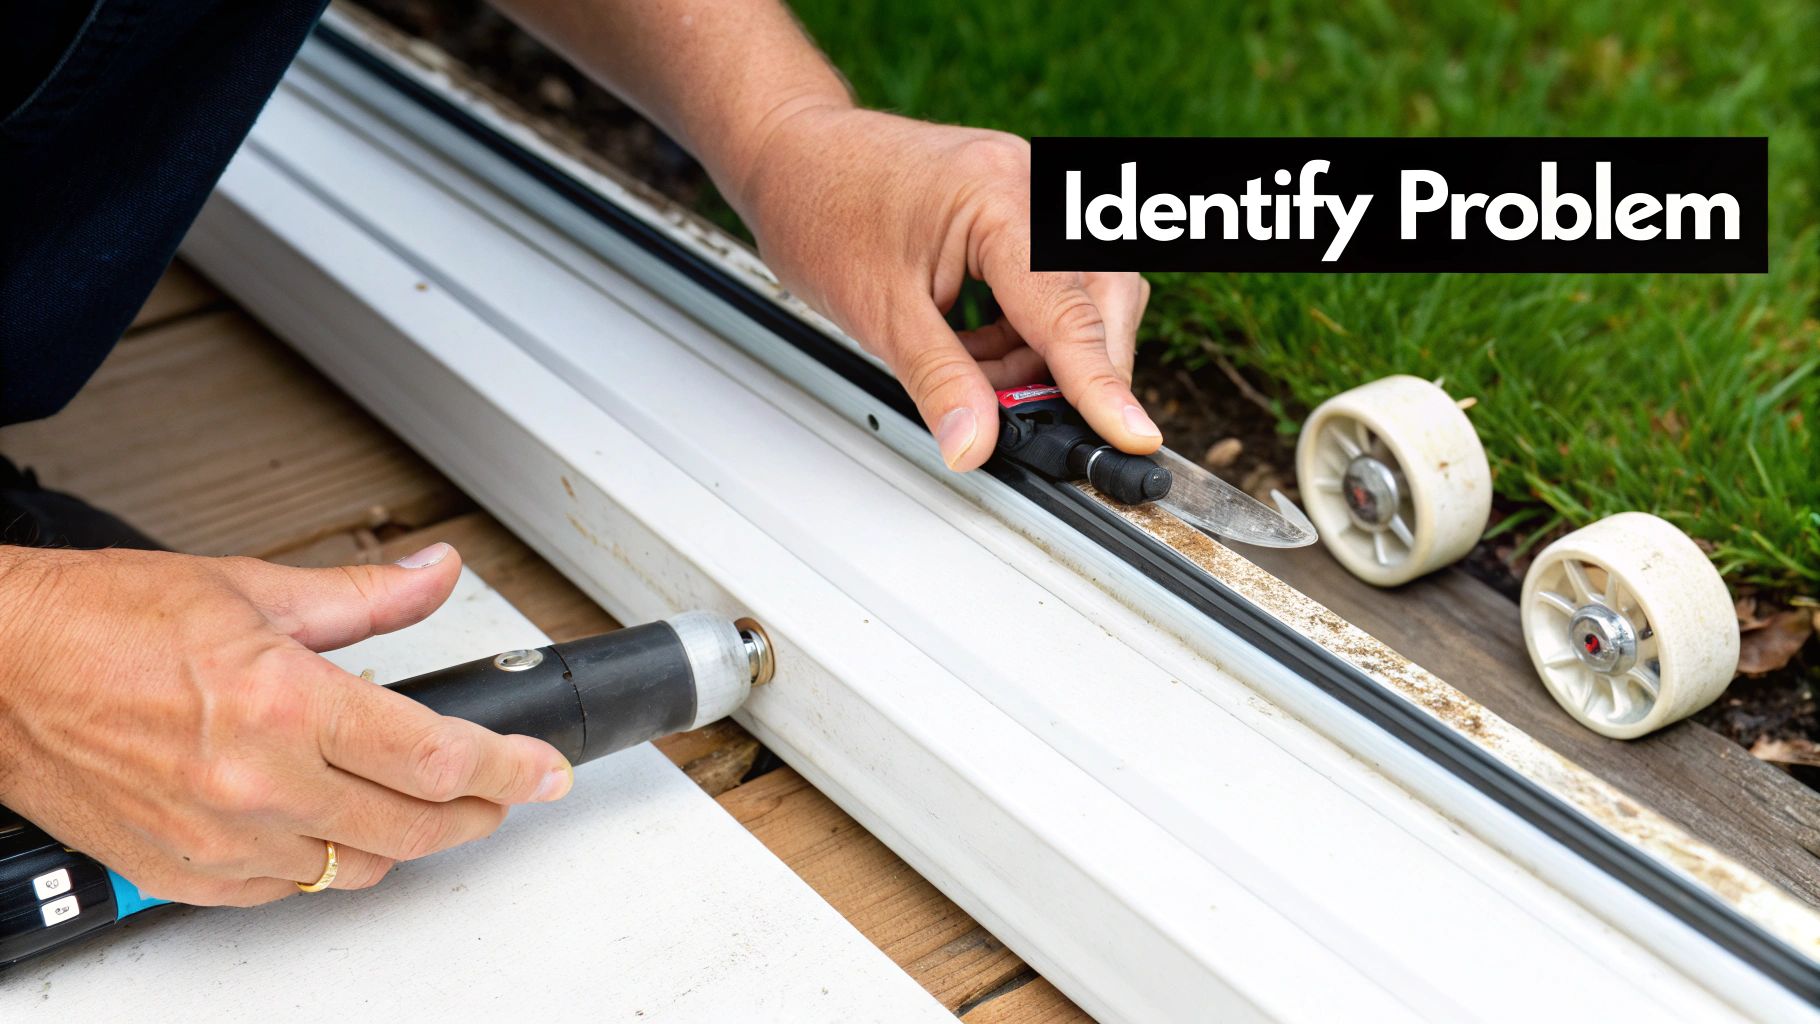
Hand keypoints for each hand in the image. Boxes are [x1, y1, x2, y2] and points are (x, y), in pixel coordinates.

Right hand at [0, 543, 572, 905]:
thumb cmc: (102, 624)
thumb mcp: (252, 589)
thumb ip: (365, 598)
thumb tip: (435, 576)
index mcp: (285, 704)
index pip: (437, 755)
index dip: (510, 767)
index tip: (543, 769)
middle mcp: (257, 784)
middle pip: (414, 825)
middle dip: (478, 811)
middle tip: (502, 792)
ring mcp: (221, 840)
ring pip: (357, 866)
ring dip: (404, 837)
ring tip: (421, 802)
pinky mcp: (187, 875)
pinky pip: (290, 889)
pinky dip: (326, 858)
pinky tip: (332, 821)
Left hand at [727, 108, 1157, 470]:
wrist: (789, 153)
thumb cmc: (820, 208)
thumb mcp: (878, 313)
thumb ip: (938, 380)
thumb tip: (975, 444)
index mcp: (998, 198)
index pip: (1068, 308)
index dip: (1102, 383)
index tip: (1133, 434)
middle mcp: (1027, 183)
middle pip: (1099, 294)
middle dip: (1079, 368)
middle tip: (1035, 418)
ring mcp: (1026, 191)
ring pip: (1079, 293)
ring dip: (1042, 355)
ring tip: (975, 378)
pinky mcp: (1015, 209)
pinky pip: (1048, 284)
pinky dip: (1022, 334)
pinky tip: (974, 353)